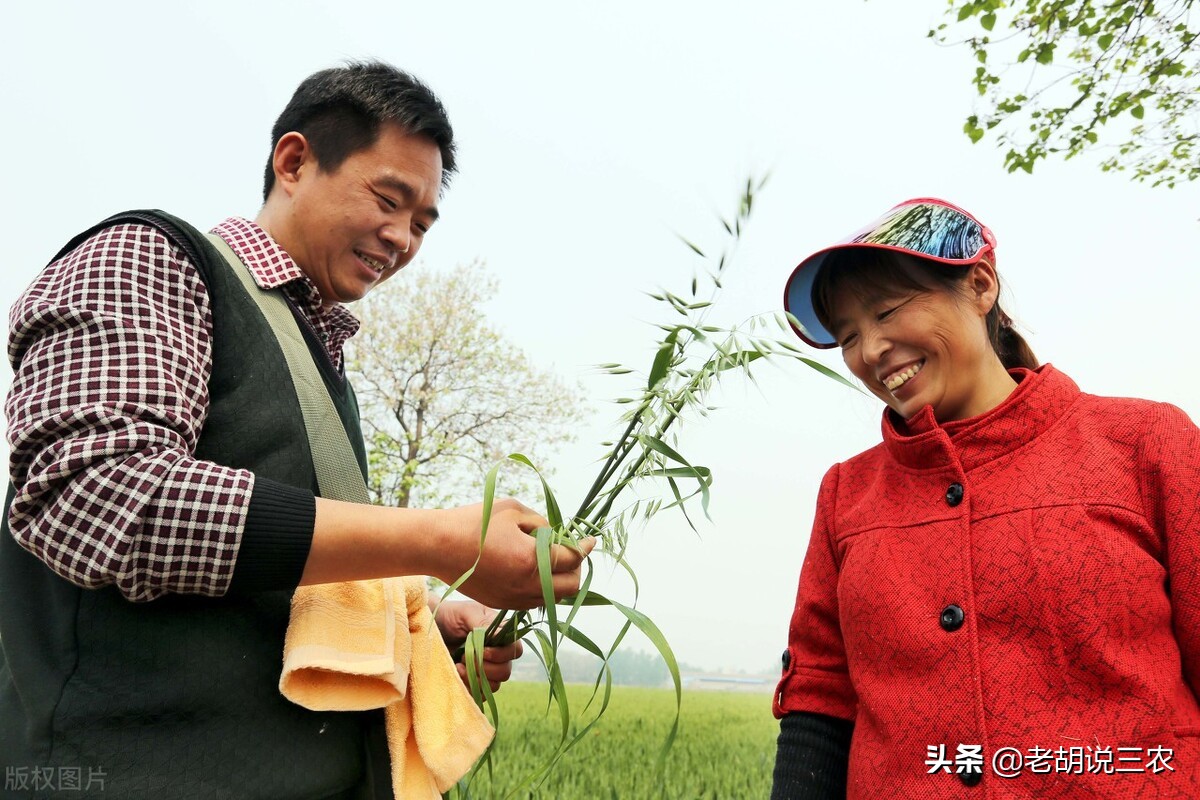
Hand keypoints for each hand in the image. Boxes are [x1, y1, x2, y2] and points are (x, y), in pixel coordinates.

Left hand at [432, 598, 523, 692]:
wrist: (427, 628)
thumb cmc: (449, 616)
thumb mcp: (466, 613)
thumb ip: (484, 623)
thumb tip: (501, 635)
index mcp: (500, 635)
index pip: (515, 650)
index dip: (502, 655)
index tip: (483, 651)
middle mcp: (496, 655)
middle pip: (505, 671)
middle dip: (485, 668)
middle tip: (465, 658)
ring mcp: (485, 671)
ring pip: (493, 686)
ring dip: (475, 679)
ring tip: (458, 667)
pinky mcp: (473, 683)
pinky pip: (479, 695)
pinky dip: (468, 688)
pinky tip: (456, 675)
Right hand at [434, 498, 594, 610]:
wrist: (439, 546)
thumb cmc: (476, 522)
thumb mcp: (515, 511)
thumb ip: (543, 524)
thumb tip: (559, 537)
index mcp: (532, 560)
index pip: (572, 557)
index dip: (585, 547)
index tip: (590, 539)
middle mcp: (526, 585)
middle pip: (571, 586)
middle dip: (577, 567)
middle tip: (571, 551)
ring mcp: (515, 599)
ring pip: (554, 598)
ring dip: (560, 580)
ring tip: (552, 559)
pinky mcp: (503, 604)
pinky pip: (534, 600)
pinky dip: (542, 587)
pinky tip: (534, 570)